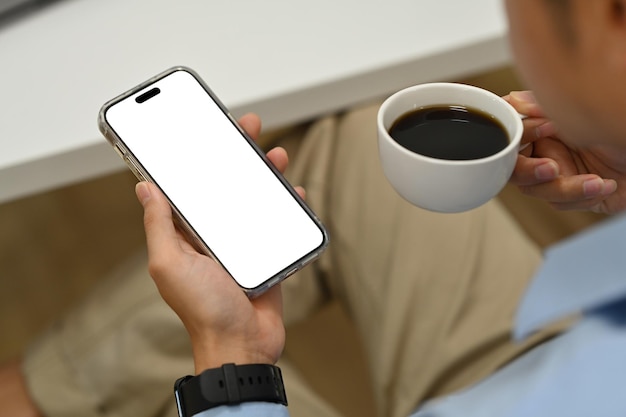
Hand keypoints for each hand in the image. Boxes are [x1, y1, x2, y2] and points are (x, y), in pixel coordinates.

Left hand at [135, 114, 297, 373]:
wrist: (241, 344)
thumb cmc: (203, 310)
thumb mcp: (170, 265)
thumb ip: (159, 226)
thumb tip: (144, 188)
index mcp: (188, 233)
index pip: (190, 186)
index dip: (196, 157)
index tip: (204, 131)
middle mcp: (214, 234)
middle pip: (226, 184)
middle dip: (236, 154)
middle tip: (246, 128)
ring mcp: (242, 243)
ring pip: (255, 198)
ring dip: (265, 174)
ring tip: (275, 154)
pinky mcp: (267, 253)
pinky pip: (278, 222)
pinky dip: (288, 205)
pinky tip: (295, 191)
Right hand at [504, 91, 623, 212]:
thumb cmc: (624, 125)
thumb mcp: (583, 109)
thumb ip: (544, 104)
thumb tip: (513, 101)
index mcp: (542, 124)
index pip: (510, 131)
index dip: (520, 134)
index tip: (545, 128)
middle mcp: (546, 148)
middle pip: (513, 168)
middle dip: (530, 171)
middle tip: (551, 168)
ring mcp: (558, 172)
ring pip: (535, 190)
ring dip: (563, 188)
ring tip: (595, 181)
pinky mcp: (573, 194)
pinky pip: (560, 203)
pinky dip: (582, 196)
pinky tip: (604, 185)